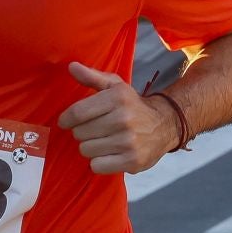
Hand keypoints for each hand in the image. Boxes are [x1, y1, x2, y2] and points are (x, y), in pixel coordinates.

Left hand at [57, 61, 175, 174]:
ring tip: (104, 141)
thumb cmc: (133, 106)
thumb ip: (92, 77)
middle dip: (83, 132)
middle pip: (80, 133)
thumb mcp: (116, 86)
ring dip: (91, 147)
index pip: (78, 112)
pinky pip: (97, 166)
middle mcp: (124, 119)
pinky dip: (99, 162)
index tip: (66, 122)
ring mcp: (129, 142)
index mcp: (118, 98)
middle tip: (95, 129)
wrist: (165, 124)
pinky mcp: (132, 161)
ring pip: (86, 150)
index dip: (66, 119)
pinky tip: (110, 154)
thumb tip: (72, 66)